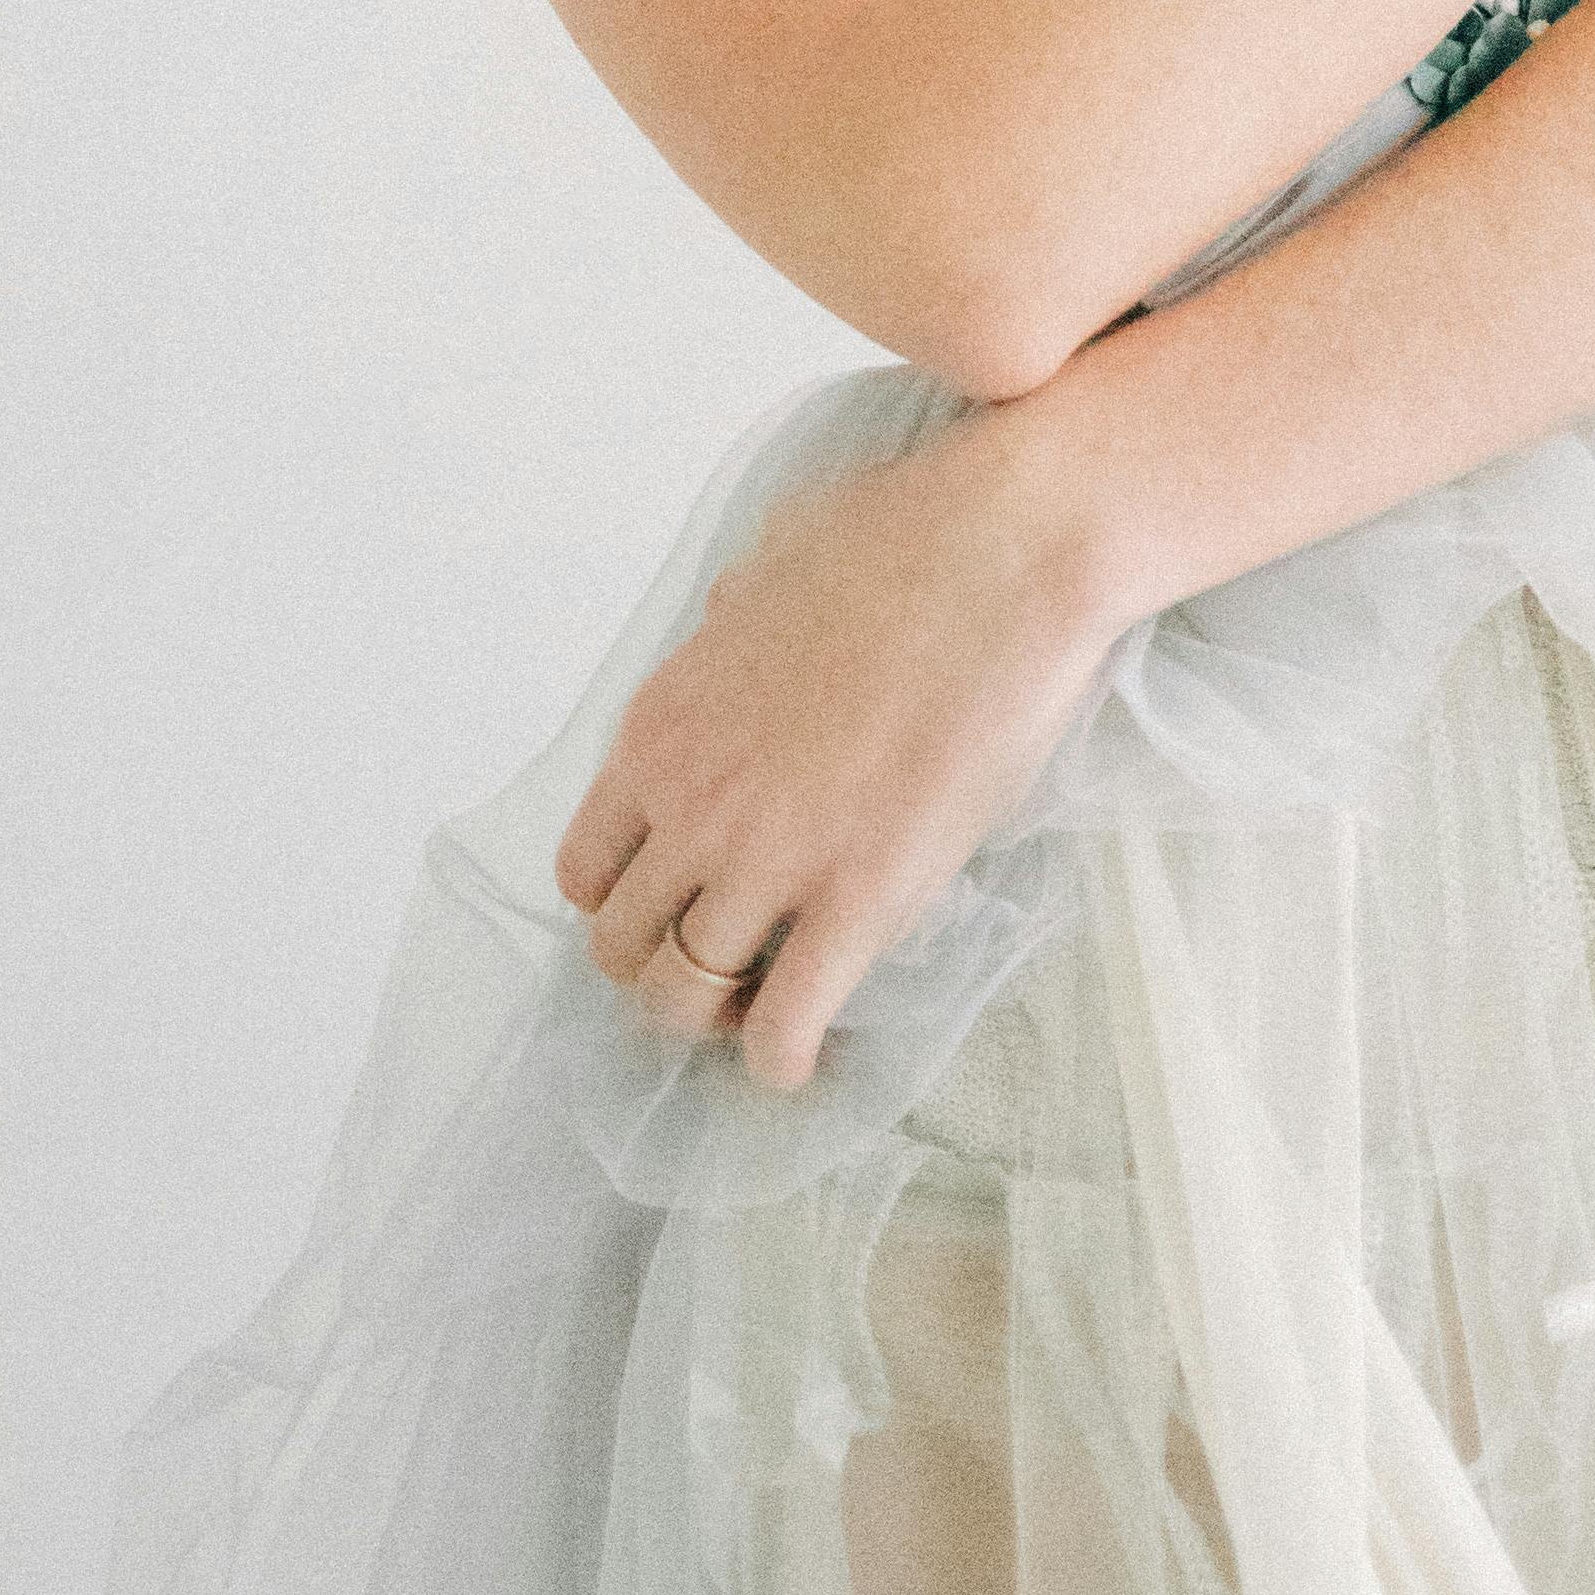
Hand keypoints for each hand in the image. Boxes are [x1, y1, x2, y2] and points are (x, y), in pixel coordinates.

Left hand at [554, 390, 1123, 1092]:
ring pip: (681, 997)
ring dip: (712, 1018)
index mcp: (661, 727)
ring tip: (757, 1013)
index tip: (671, 905)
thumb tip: (732, 634)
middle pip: (620, 947)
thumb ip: (726, 627)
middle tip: (718, 966)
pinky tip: (800, 1059)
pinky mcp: (859, 900)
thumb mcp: (767, 564)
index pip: (587, 867)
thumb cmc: (904, 534)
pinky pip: (783, 1025)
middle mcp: (692, 804)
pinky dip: (780, 1060)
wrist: (1008, 548)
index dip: (625, 900)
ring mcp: (771, 859)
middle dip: (657, 967)